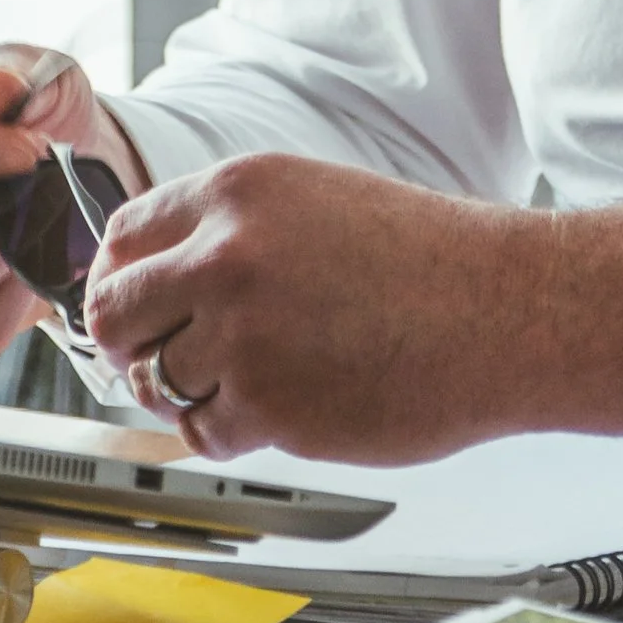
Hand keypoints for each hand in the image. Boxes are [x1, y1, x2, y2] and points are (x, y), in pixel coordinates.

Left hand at [80, 153, 622, 461]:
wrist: (508, 309)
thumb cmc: (430, 262)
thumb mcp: (316, 203)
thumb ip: (231, 233)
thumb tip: (152, 284)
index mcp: (239, 190)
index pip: (122, 238)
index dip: (121, 282)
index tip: (134, 310)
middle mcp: (227, 253)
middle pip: (113, 313)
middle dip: (133, 345)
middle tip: (166, 361)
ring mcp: (243, 331)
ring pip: (156, 380)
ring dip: (190, 392)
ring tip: (255, 381)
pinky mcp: (268, 404)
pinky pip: (204, 432)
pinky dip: (232, 431)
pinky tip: (287, 405)